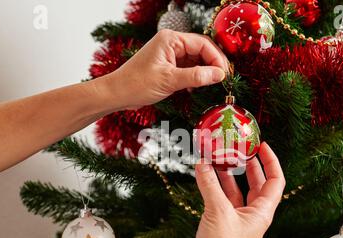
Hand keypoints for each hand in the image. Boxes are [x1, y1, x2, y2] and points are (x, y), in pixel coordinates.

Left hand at [98, 30, 228, 109]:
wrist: (117, 94)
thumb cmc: (137, 84)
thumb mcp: (170, 80)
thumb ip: (196, 76)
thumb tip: (219, 75)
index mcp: (171, 39)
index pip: (202, 44)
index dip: (216, 58)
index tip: (225, 74)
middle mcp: (171, 43)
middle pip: (201, 50)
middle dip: (213, 64)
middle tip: (223, 79)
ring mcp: (169, 55)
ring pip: (195, 60)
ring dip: (204, 71)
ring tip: (213, 84)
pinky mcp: (168, 66)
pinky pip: (188, 68)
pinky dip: (195, 77)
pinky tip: (198, 87)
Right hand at [187, 142, 285, 237]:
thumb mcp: (218, 212)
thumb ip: (210, 186)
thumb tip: (204, 164)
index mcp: (261, 212)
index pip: (275, 180)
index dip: (270, 161)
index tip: (261, 145)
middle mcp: (252, 215)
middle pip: (256, 184)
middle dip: (249, 165)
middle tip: (240, 149)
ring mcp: (237, 220)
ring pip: (236, 191)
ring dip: (228, 175)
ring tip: (219, 158)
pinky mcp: (222, 224)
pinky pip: (221, 199)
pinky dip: (214, 187)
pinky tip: (205, 176)